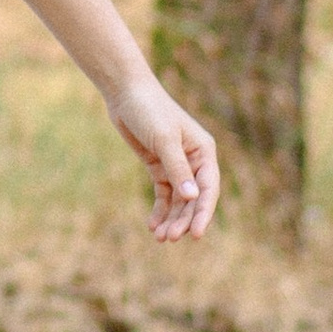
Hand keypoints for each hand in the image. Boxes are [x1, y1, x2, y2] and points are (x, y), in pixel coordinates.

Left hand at [103, 79, 219, 241]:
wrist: (125, 93)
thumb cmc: (149, 110)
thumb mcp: (164, 140)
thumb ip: (177, 169)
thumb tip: (192, 198)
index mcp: (204, 152)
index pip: (208, 189)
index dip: (203, 213)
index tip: (196, 234)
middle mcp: (194, 160)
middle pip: (193, 199)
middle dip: (183, 220)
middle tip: (170, 238)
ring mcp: (176, 165)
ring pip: (178, 200)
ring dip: (171, 219)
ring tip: (160, 237)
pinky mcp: (159, 166)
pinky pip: (163, 194)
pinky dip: (160, 210)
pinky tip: (152, 225)